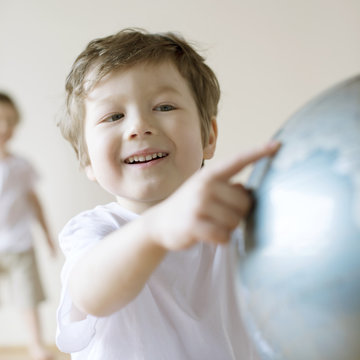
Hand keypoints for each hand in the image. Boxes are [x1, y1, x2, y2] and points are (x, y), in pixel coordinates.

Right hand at [150, 141, 279, 249]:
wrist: (159, 222)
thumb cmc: (189, 206)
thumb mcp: (204, 190)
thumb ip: (226, 187)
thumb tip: (246, 191)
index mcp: (210, 175)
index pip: (239, 161)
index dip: (259, 153)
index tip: (278, 145)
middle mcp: (205, 186)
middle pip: (244, 202)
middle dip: (238, 213)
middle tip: (222, 215)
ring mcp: (198, 205)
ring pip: (235, 221)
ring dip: (228, 228)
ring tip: (213, 224)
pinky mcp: (194, 224)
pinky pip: (224, 236)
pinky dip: (221, 239)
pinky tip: (209, 235)